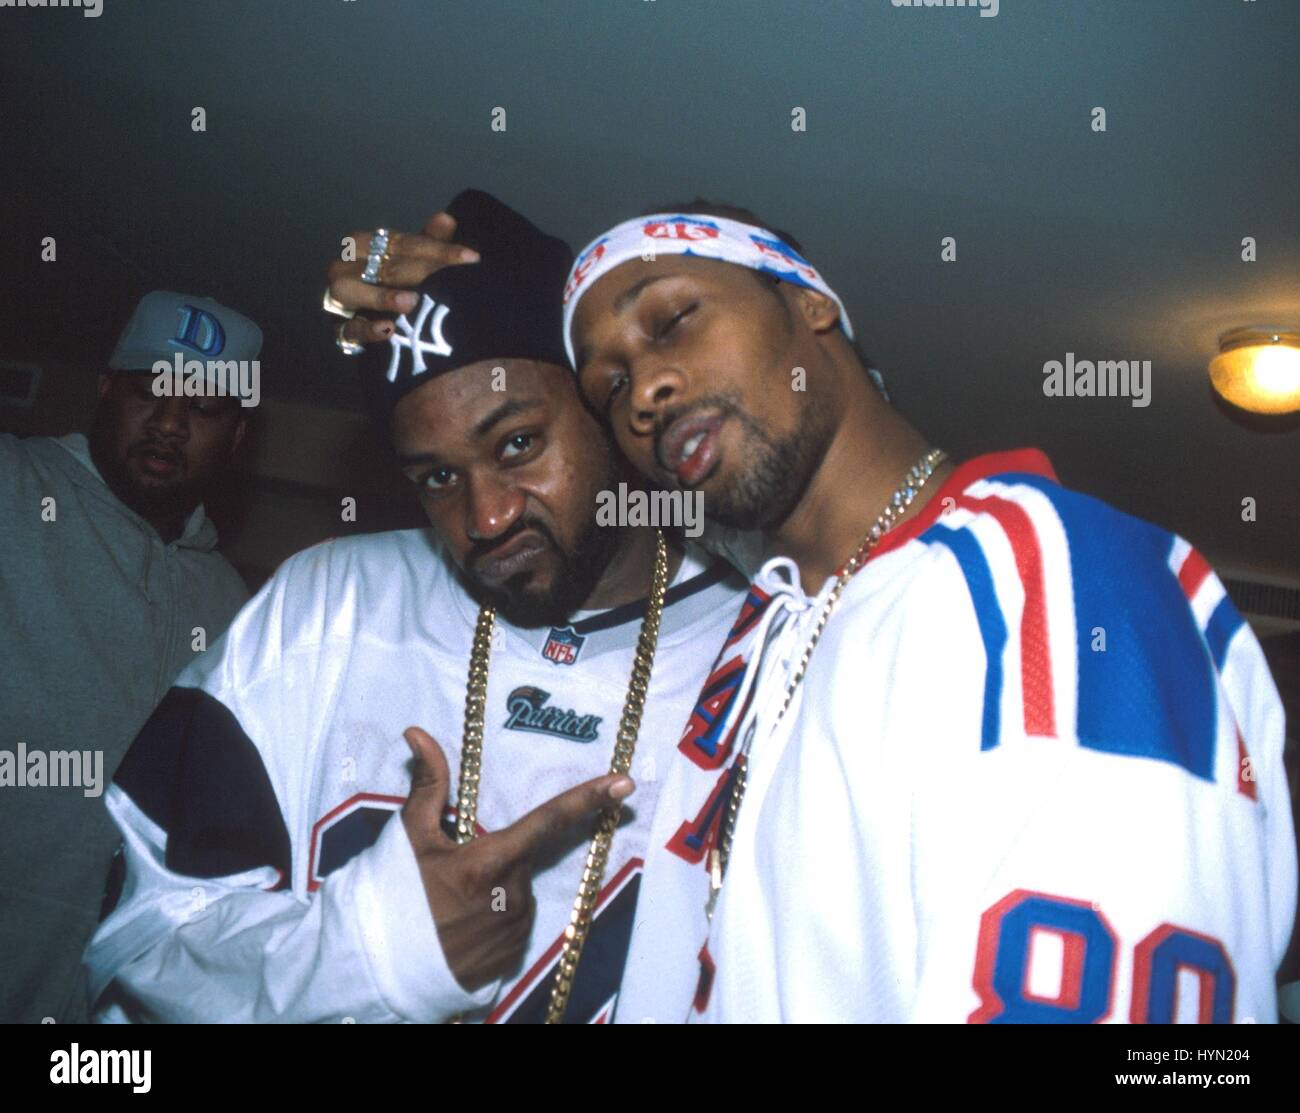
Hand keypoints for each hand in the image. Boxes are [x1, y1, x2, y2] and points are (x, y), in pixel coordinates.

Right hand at [326, 213, 480, 345]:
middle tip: (448, 281)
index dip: (437, 249)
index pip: (402, 242)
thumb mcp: (416, 264)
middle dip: (417, 272)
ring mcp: (339, 299)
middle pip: (380, 264)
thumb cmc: (397, 286)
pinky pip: (347, 330)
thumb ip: (430, 243)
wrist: (376, 324)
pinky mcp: (341, 330)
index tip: (471, 259)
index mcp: (365, 245)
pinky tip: (388, 329)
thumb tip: (447, 219)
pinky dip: (366, 329)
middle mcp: (346, 267)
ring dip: (380, 295)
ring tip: (410, 302)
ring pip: (347, 289)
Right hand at [399, 726, 633, 992]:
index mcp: (491, 861)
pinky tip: (463, 928)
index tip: (624, 783)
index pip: (550, 819)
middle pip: (523, 859)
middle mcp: (513, 896)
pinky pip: (514, 925)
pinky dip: (495, 920)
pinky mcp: (512, 957)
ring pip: (519, 892)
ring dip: (496, 890)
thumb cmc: (394, 896)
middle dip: (497, 857)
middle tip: (453, 875)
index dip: (589, 798)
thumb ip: (428, 783)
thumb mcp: (410, 836)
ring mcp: (515, 931)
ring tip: (453, 905)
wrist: (379, 967)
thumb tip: (418, 732)